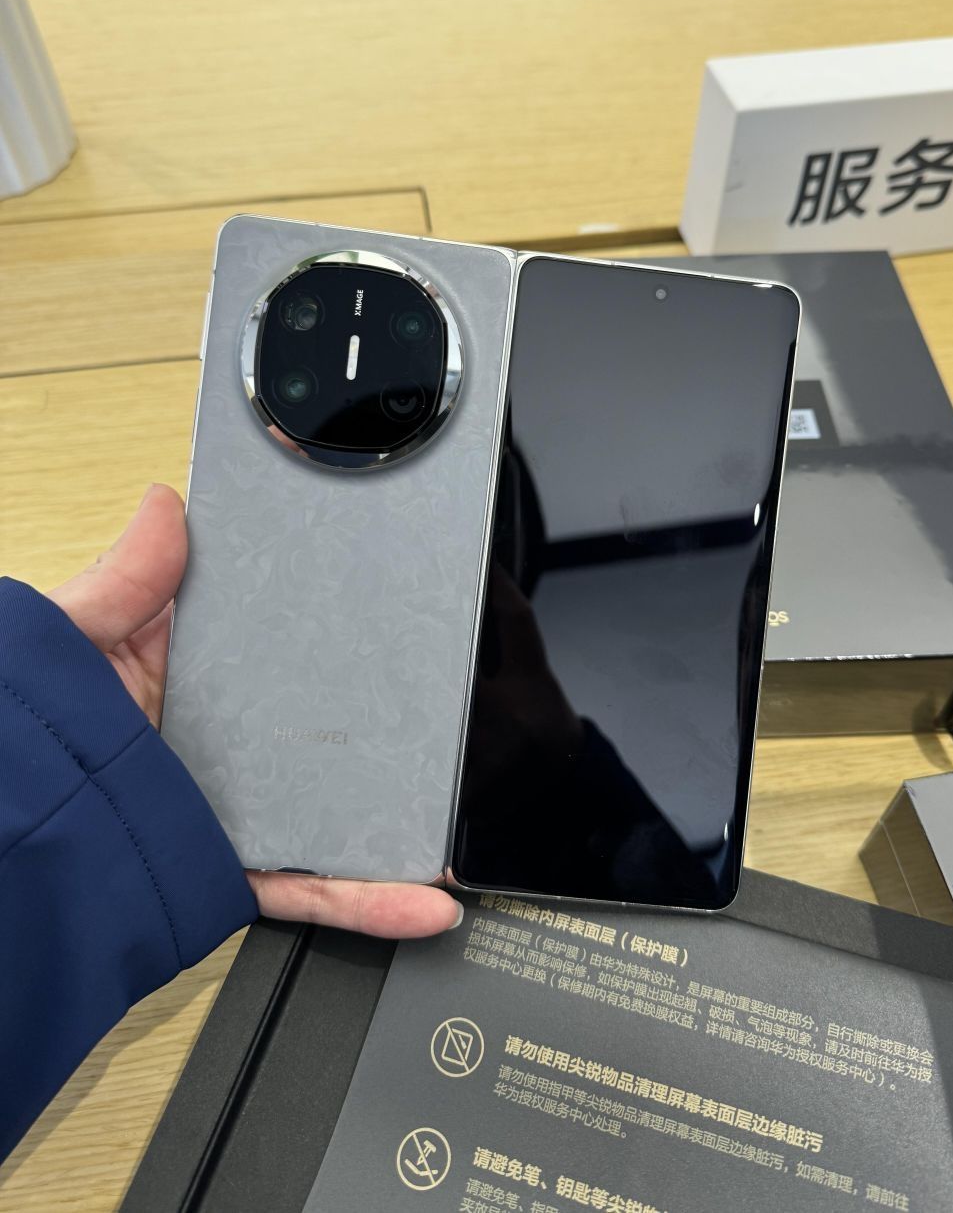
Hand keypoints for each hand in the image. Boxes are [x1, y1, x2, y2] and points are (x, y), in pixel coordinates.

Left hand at [48, 484, 461, 938]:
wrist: (8, 840)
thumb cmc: (26, 731)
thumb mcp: (73, 639)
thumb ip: (126, 579)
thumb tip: (164, 503)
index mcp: (189, 677)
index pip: (275, 643)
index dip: (329, 626)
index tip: (386, 608)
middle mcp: (223, 745)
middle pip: (321, 730)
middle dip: (388, 725)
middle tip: (449, 710)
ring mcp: (235, 810)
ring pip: (337, 814)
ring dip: (401, 822)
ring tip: (457, 817)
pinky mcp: (236, 872)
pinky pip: (314, 889)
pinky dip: (372, 900)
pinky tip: (428, 900)